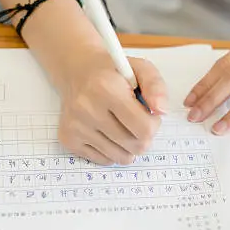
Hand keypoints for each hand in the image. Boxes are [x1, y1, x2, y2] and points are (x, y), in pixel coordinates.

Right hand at [58, 50, 166, 164]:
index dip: (154, 124)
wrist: (76, 72)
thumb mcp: (141, 69)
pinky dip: (112, 150)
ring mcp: (76, 126)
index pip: (145, 129)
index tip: (149, 114)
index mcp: (106, 88)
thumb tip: (161, 111)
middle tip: (137, 121)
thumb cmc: (113, 73)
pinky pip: (105, 160)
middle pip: (136, 146)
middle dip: (144, 136)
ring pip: (122, 157)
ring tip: (123, 126)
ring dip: (129, 146)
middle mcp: (87, 108)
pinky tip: (107, 131)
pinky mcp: (68, 139)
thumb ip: (156, 87)